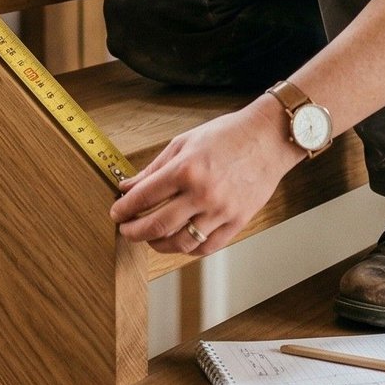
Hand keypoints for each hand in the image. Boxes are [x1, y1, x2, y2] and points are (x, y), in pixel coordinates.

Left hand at [110, 97, 303, 257]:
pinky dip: (188, 248)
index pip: (144, 197)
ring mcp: (221, 211)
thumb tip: (129, 185)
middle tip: (126, 230)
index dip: (124, 209)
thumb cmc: (227, 135)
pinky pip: (207, 246)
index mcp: (186, 169)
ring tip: (150, 238)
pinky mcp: (237, 222)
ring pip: (181, 243)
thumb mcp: (184, 142)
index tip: (116, 212)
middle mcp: (202, 193)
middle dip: (135, 231)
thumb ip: (154, 167)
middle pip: (157, 225)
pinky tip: (179, 241)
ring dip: (159, 244)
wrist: (268, 138)